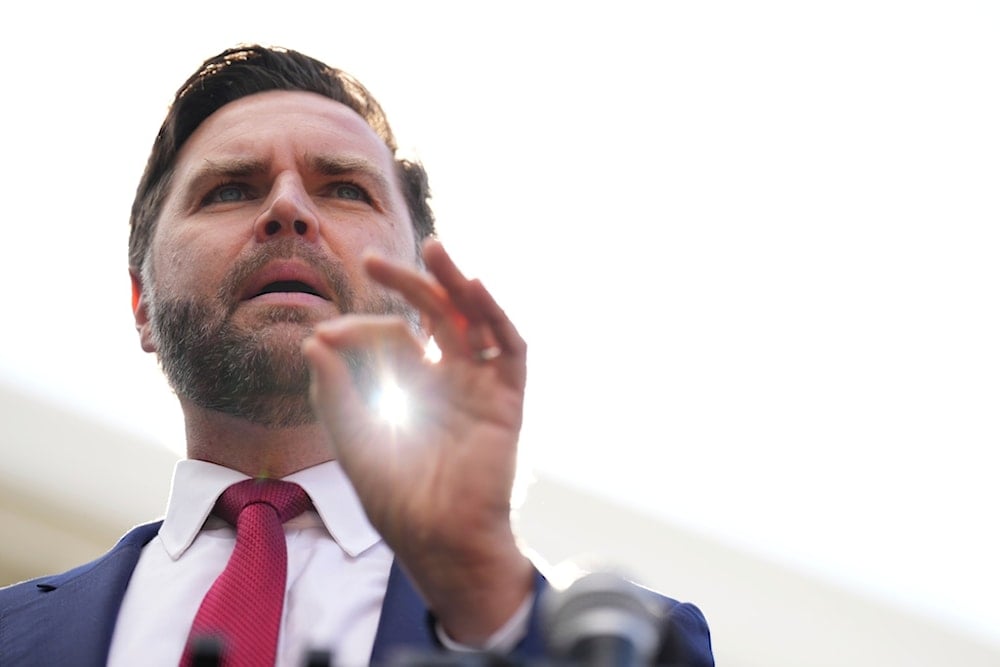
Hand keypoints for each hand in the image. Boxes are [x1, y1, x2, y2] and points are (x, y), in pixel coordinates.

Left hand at [302, 239, 532, 642]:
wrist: (438, 541)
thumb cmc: (395, 500)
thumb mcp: (353, 440)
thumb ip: (334, 393)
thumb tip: (312, 341)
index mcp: (412, 387)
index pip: (391, 336)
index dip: (357, 328)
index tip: (324, 335)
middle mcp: (448, 379)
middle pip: (435, 315)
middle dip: (408, 283)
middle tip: (372, 259)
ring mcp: (479, 386)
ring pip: (473, 321)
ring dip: (456, 283)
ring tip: (433, 248)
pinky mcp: (506, 400)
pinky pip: (507, 349)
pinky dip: (495, 317)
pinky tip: (473, 288)